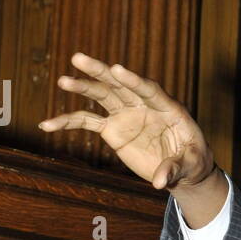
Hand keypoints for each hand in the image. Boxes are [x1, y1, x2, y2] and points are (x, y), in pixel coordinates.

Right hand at [39, 54, 214, 190]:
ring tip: (62, 80)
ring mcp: (125, 114)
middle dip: (100, 72)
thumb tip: (159, 181)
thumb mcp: (190, 165)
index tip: (116, 69)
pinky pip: (87, 122)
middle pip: (119, 85)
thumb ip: (174, 169)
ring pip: (101, 96)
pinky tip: (47, 124)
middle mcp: (143, 105)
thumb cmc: (193, 161)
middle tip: (78, 58)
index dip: (133, 80)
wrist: (181, 168)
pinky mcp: (112, 128)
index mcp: (167, 108)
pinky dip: (68, 122)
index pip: (148, 90)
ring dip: (82, 87)